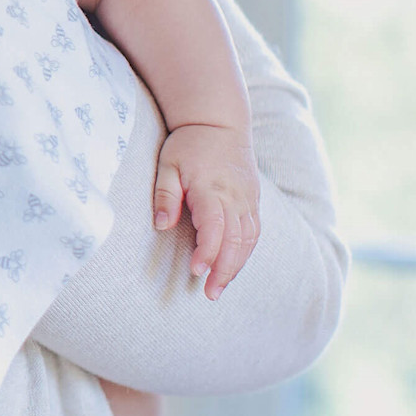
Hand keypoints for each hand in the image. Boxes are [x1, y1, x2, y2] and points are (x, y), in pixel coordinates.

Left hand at [153, 123, 260, 300]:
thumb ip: (165, 195)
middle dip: (224, 269)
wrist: (219, 121)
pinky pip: (254, 231)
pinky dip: (245, 252)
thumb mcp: (169, 163)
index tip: (196, 270)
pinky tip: (233, 266)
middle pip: (236, 240)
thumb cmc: (189, 143)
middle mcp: (235, 196)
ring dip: (236, 266)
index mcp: (212, 187)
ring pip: (248, 239)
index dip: (208, 251)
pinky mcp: (253, 200)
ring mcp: (248, 199)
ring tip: (220, 287)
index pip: (214, 226)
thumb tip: (161, 225)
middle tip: (210, 293)